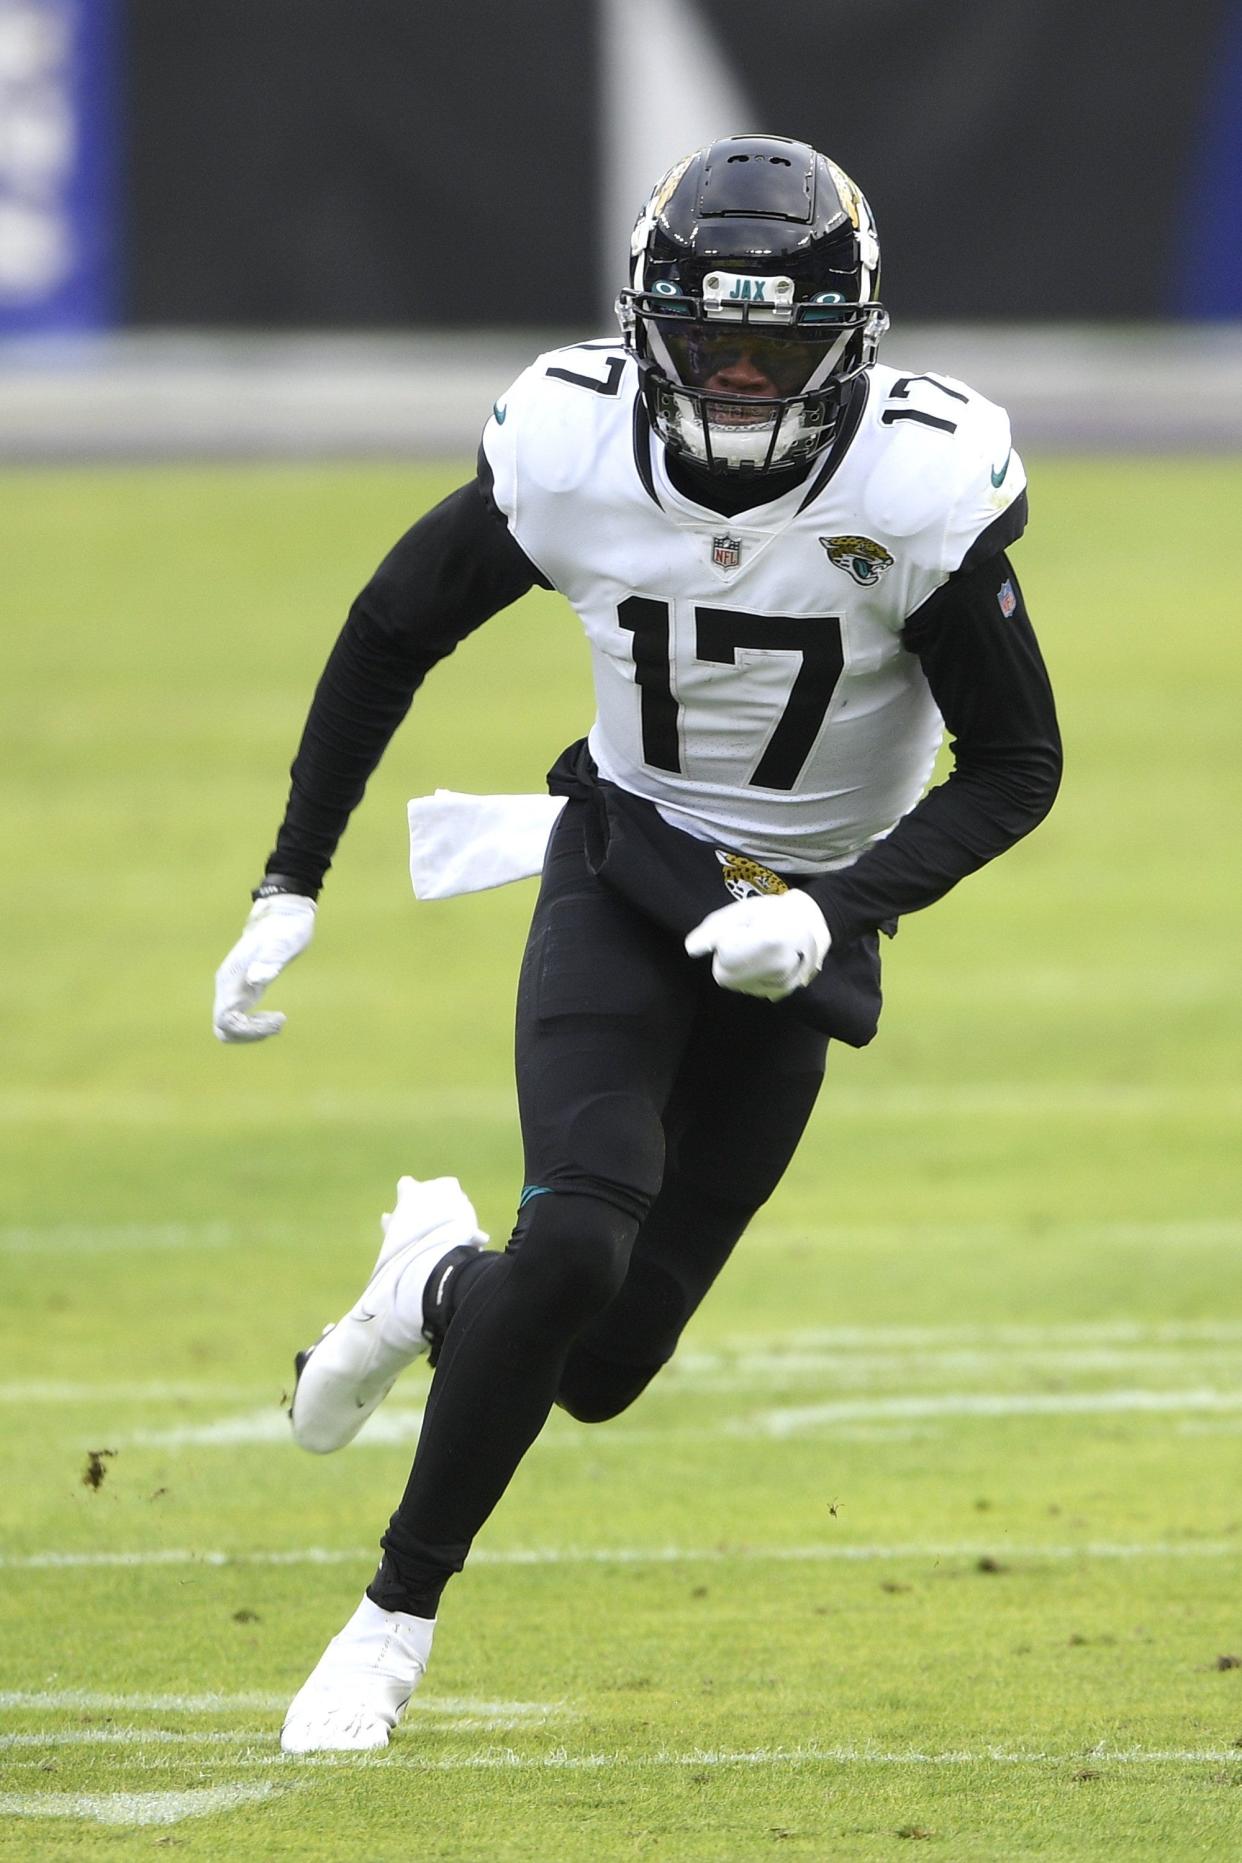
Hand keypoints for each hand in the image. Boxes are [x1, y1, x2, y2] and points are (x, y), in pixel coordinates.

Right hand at [213, 893, 316, 1041]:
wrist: (283, 912)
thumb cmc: (287, 928)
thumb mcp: (285, 944)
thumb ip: (270, 960)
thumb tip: (257, 980)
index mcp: (231, 978)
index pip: (226, 1020)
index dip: (250, 1029)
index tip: (279, 1019)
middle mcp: (227, 986)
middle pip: (223, 1028)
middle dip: (249, 1034)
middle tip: (279, 1023)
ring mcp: (232, 988)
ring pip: (227, 1027)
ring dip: (251, 1033)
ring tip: (278, 1022)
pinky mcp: (242, 990)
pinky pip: (237, 1019)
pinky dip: (254, 1026)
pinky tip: (275, 1018)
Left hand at [684, 888, 829, 1000]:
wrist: (812, 926)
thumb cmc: (775, 912)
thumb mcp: (743, 910)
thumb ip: (715, 928)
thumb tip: (691, 949)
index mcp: (770, 943)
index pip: (723, 954)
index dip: (726, 940)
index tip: (742, 930)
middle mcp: (778, 970)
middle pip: (724, 974)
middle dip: (727, 957)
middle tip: (747, 939)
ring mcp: (780, 986)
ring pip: (734, 983)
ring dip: (736, 967)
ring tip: (757, 949)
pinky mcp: (779, 994)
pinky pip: (747, 987)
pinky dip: (748, 976)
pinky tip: (763, 961)